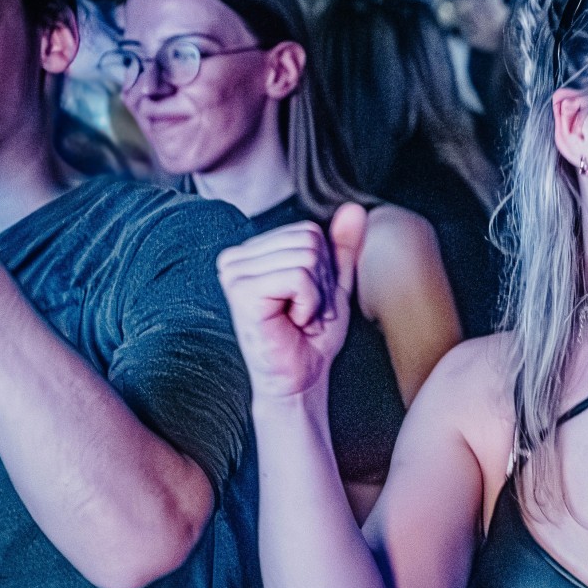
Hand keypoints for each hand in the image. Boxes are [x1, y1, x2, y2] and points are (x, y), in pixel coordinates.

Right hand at [216, 204, 365, 401]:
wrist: (301, 378)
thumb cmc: (313, 337)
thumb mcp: (334, 285)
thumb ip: (342, 246)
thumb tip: (354, 208)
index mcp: (253, 252)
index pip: (310, 232)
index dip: (323, 270)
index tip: (309, 301)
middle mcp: (235, 257)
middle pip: (309, 241)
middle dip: (320, 283)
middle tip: (304, 312)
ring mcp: (234, 272)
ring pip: (306, 259)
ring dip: (315, 297)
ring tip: (297, 318)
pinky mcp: (241, 291)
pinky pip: (299, 278)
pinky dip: (308, 304)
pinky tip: (291, 323)